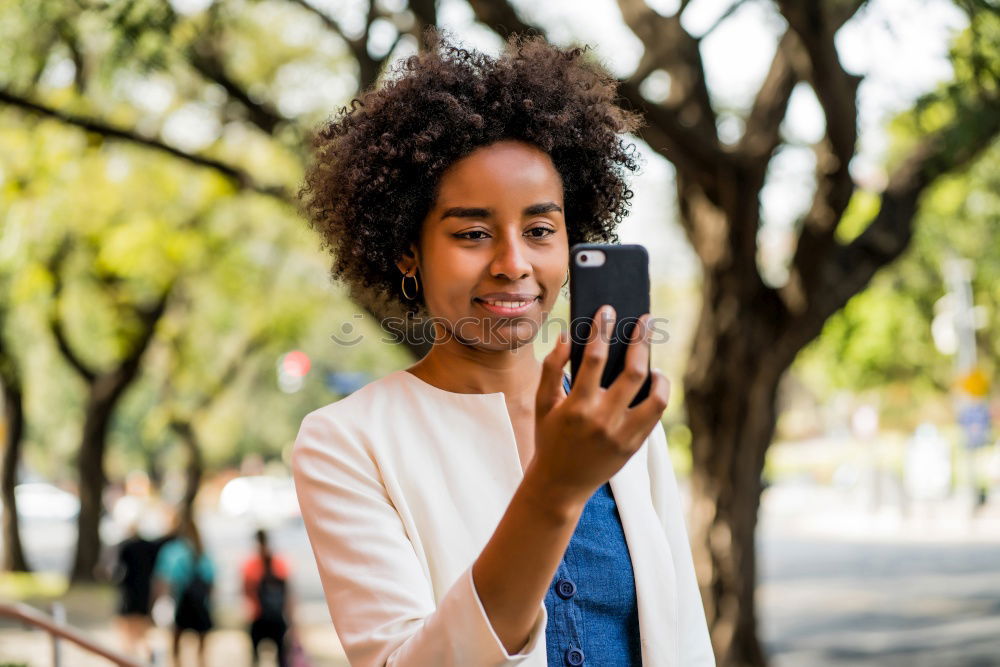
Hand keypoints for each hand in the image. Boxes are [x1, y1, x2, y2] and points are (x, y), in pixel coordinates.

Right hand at [526, 306, 669, 508]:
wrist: (560, 484)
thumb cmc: (549, 438)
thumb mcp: (542, 404)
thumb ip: (551, 368)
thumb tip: (566, 336)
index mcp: (577, 407)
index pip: (594, 358)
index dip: (602, 330)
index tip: (607, 311)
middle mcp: (603, 420)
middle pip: (633, 371)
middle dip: (641, 340)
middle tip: (644, 320)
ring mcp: (623, 435)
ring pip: (655, 395)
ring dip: (657, 371)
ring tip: (651, 359)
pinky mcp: (634, 446)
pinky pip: (655, 414)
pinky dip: (658, 393)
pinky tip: (652, 381)